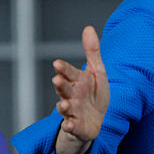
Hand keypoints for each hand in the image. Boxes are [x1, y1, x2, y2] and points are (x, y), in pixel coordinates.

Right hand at [53, 26, 109, 153]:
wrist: (95, 120)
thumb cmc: (94, 94)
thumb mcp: (96, 71)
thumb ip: (92, 51)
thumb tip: (88, 27)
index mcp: (76, 81)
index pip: (68, 72)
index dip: (64, 69)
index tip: (57, 64)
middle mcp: (71, 95)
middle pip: (64, 89)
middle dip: (60, 85)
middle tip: (57, 80)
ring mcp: (72, 110)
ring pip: (64, 108)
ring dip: (62, 106)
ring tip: (63, 105)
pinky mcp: (75, 126)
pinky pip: (71, 126)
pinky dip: (69, 126)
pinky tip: (70, 125)